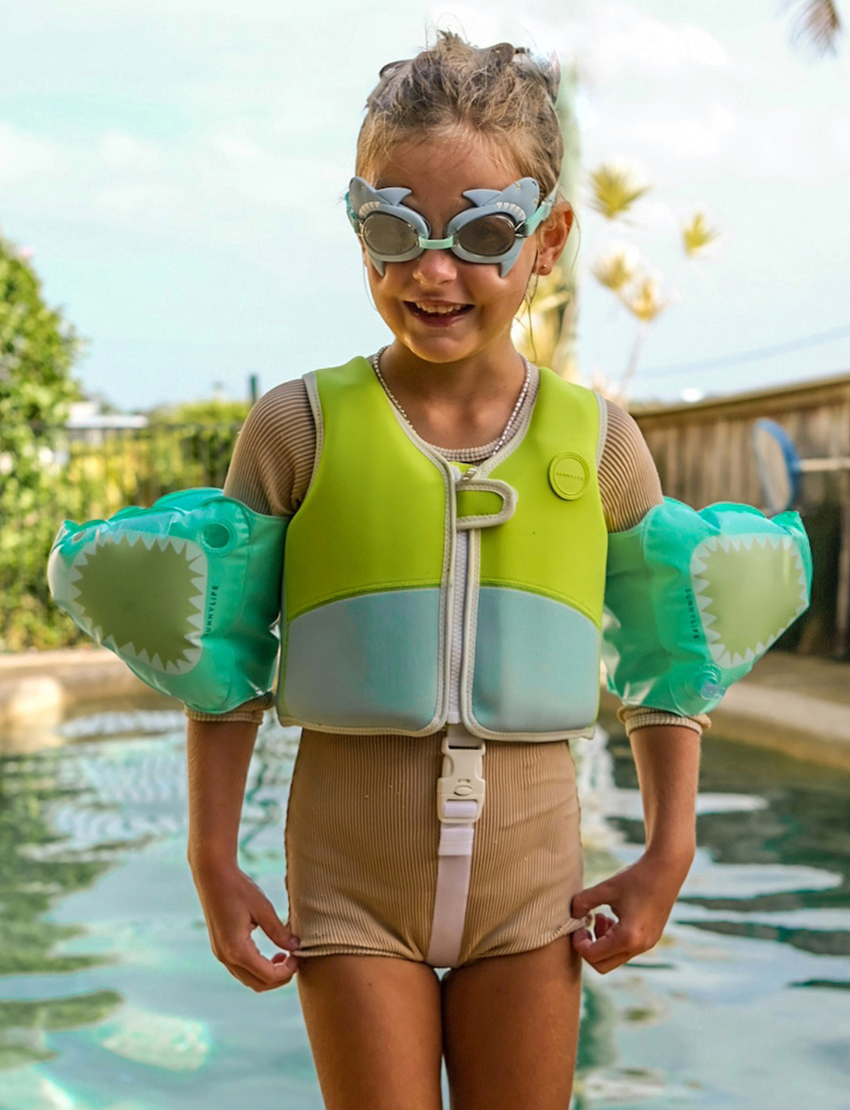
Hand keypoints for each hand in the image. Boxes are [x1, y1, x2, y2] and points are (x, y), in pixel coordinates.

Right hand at [191, 859, 300, 991]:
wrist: (212, 875)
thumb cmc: (238, 888)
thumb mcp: (263, 908)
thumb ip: (279, 931)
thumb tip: (295, 947)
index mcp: (237, 949)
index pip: (268, 975)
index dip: (287, 971)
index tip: (299, 957)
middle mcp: (226, 957)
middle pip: (258, 984)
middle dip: (279, 978)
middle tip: (294, 961)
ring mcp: (220, 954)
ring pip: (248, 979)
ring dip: (268, 974)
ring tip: (284, 956)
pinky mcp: (220, 948)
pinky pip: (240, 969)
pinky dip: (257, 968)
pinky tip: (269, 953)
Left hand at [570, 848, 691, 974]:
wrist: (667, 869)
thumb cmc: (636, 877)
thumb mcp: (605, 888)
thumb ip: (583, 902)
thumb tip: (572, 915)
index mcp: (628, 937)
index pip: (593, 956)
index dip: (579, 943)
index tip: (577, 923)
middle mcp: (640, 947)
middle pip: (603, 965)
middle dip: (588, 947)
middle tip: (585, 925)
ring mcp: (647, 945)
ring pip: (614, 958)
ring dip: (601, 942)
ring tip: (600, 917)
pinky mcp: (650, 938)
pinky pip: (625, 949)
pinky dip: (613, 939)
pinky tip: (612, 917)